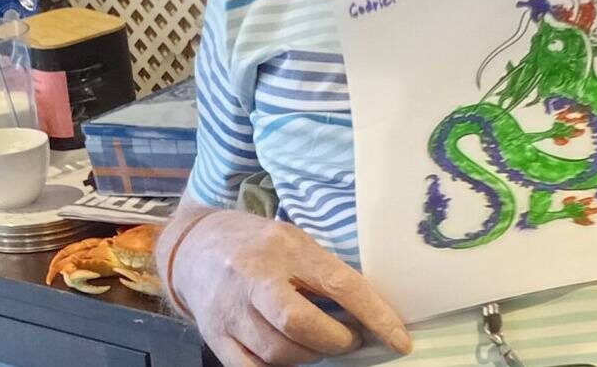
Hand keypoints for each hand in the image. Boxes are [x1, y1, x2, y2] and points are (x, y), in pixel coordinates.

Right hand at [169, 209, 410, 365]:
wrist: (197, 247)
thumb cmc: (260, 244)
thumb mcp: (296, 240)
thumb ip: (324, 271)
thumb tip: (368, 310)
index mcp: (287, 247)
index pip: (340, 284)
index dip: (375, 315)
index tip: (400, 339)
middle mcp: (256, 278)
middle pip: (301, 324)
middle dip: (336, 341)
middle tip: (352, 340)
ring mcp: (231, 310)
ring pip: (278, 353)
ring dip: (311, 357)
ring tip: (324, 346)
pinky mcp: (214, 337)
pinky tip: (292, 358)